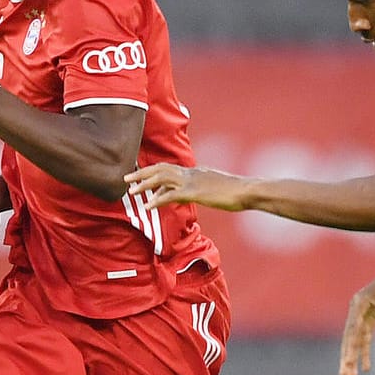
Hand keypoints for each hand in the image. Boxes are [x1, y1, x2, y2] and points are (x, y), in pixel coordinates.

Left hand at [124, 162, 249, 210]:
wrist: (247, 190)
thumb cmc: (237, 191)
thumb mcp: (216, 187)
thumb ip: (203, 188)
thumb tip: (195, 193)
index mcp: (196, 171)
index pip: (170, 169)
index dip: (154, 173)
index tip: (142, 178)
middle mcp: (191, 172)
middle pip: (161, 168)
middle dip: (142, 173)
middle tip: (126, 179)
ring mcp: (192, 181)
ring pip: (161, 178)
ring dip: (144, 184)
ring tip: (130, 191)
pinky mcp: (194, 192)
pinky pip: (170, 195)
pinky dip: (156, 200)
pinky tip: (147, 206)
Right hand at [339, 267, 374, 374]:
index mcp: (359, 305)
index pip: (352, 330)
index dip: (350, 348)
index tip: (348, 363)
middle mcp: (356, 310)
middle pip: (349, 338)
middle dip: (347, 358)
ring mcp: (361, 315)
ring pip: (355, 340)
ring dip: (354, 357)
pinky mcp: (368, 318)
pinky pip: (364, 338)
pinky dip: (365, 351)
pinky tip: (366, 367)